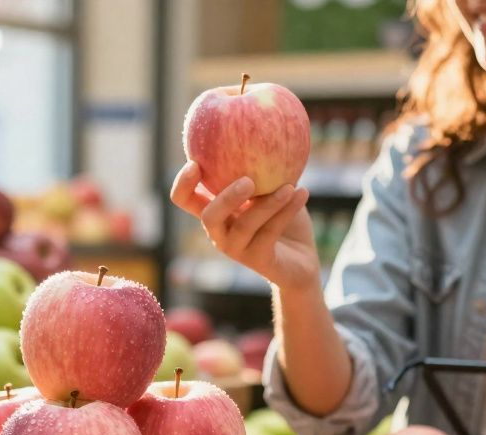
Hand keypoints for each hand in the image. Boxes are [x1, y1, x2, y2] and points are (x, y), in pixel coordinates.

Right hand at [170, 161, 318, 292]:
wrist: (301, 260)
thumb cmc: (283, 217)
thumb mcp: (271, 187)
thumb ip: (263, 165)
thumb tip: (264, 122)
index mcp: (215, 211)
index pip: (184, 199)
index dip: (183, 183)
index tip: (195, 162)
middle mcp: (219, 232)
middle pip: (209, 217)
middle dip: (225, 198)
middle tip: (248, 180)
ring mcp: (237, 249)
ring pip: (245, 225)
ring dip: (268, 203)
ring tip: (290, 186)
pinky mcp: (258, 260)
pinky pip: (270, 233)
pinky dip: (287, 211)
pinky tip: (303, 192)